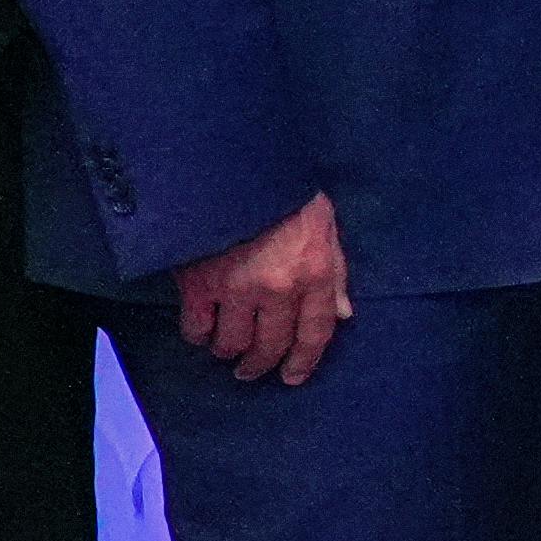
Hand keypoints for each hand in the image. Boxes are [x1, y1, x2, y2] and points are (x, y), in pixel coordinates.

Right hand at [176, 192, 354, 385]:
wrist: (230, 163)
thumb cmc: (283, 189)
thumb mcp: (324, 225)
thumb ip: (335, 273)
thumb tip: (342, 314)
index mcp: (315, 273)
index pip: (315, 332)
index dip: (304, 361)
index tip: (292, 377)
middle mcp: (279, 289)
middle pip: (271, 345)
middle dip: (261, 364)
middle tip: (251, 371)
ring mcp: (237, 289)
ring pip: (232, 344)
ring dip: (229, 352)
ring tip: (225, 350)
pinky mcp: (199, 284)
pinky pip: (197, 327)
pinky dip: (199, 335)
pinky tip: (201, 331)